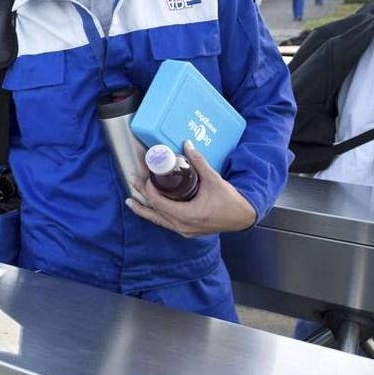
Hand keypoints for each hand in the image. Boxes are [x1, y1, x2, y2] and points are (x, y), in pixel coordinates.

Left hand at [125, 140, 256, 237]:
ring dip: (144, 209)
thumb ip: (199, 162)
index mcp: (188, 215)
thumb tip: (187, 144)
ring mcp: (184, 230)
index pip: (159, 203)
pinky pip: (165, 222)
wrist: (243, 217)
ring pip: (158, 220)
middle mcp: (183, 226)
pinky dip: (156, 214)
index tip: (147, 175)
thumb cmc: (230, 200)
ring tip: (130, 201)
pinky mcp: (186, 230)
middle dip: (142, 195)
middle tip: (132, 180)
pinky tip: (148, 208)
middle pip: (155, 211)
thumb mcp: (214, 179)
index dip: (149, 189)